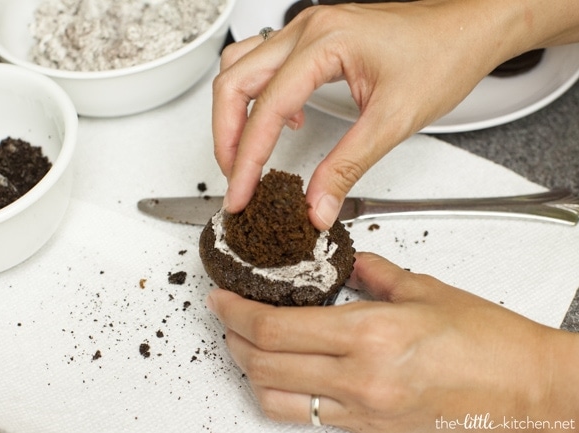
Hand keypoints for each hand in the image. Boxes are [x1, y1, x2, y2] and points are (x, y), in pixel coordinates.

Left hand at [206, 252, 576, 431]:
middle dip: (233, 338)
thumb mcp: (424, 289)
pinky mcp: (369, 432)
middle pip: (264, 364)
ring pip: (275, 399)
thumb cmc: (489, 342)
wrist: (528, 393)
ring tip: (247, 345)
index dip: (236, 312)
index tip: (222, 298)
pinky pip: (307, 418)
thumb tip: (342, 263)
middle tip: (228, 316)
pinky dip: (282, 394)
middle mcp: (360, 380)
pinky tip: (285, 373)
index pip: (275, 327)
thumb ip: (371, 272)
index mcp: (370, 335)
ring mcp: (362, 413)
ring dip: (250, 370)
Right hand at [213, 1, 523, 229]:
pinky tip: (282, 122)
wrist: (469, 28)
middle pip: (234, 81)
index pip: (267, 108)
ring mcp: (308, 31)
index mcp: (324, 43)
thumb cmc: (443, 55)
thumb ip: (347, 166)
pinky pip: (265, 63)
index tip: (240, 194)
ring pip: (241, 67)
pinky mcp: (315, 39)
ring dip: (234, 112)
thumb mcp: (393, 119)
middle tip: (234, 179)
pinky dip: (258, 96)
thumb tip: (317, 206)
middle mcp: (307, 30)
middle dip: (227, 136)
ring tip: (243, 153)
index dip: (247, 159)